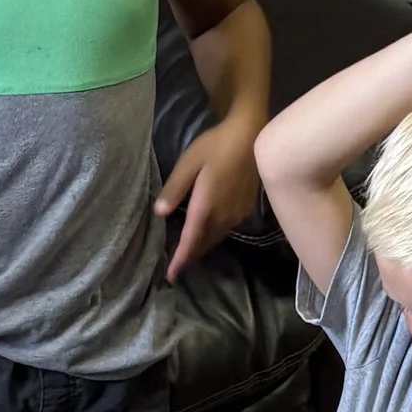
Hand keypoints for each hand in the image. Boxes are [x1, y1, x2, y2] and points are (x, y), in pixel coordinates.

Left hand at [153, 120, 261, 282]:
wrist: (251, 135)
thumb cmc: (217, 145)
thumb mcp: (189, 162)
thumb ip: (175, 188)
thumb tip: (159, 213)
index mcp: (206, 207)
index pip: (190, 241)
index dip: (180, 260)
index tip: (171, 276)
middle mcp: (223, 216)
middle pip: (204, 244)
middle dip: (190, 257)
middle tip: (176, 268)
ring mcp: (236, 214)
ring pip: (216, 238)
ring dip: (202, 248)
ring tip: (189, 254)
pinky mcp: (245, 208)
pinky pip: (226, 229)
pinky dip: (214, 236)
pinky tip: (208, 232)